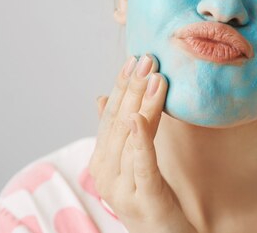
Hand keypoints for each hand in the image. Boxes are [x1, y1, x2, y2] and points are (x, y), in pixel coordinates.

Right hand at [90, 54, 194, 232]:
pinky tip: (141, 116)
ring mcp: (121, 187)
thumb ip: (118, 132)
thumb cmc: (148, 196)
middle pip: (119, 122)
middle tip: (147, 60)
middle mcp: (105, 173)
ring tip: (155, 77)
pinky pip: (141, 163)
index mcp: (102, 161)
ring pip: (130, 138)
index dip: (121, 87)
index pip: (110, 117)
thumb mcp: (131, 162)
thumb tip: (101, 98)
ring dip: (143, 104)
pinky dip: (140, 139)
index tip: (133, 60)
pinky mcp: (144, 197)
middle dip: (133, 88)